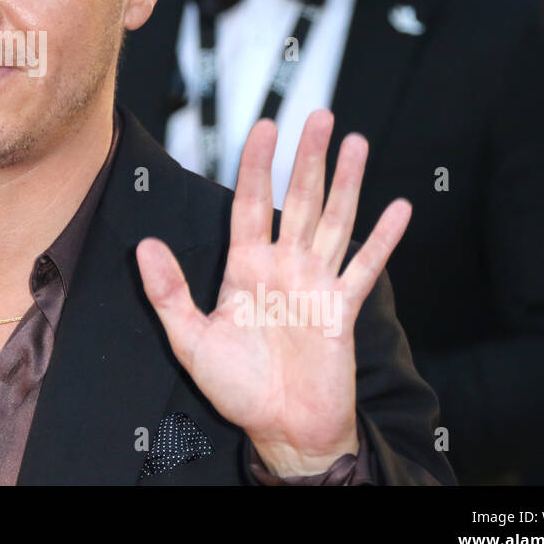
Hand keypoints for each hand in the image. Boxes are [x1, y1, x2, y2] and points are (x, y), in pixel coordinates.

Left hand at [136, 109, 410, 476]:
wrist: (281, 429)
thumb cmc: (236, 388)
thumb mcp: (190, 339)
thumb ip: (168, 292)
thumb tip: (145, 245)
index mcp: (246, 267)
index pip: (251, 203)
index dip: (257, 165)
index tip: (263, 126)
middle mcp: (283, 266)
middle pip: (299, 199)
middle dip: (307, 157)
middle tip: (317, 114)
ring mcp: (316, 284)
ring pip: (335, 220)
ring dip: (347, 182)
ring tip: (356, 142)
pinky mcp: (343, 309)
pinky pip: (366, 267)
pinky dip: (383, 238)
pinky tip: (398, 207)